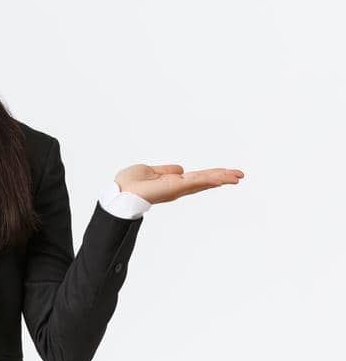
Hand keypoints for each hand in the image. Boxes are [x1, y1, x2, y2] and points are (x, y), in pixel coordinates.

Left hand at [114, 164, 243, 204]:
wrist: (120, 192)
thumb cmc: (129, 183)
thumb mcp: (150, 171)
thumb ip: (165, 171)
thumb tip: (180, 169)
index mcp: (173, 182)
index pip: (196, 178)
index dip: (211, 175)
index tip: (226, 173)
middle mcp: (178, 187)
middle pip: (205, 180)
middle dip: (222, 177)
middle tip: (240, 175)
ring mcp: (178, 188)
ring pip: (204, 181)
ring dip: (222, 178)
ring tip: (238, 176)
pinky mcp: (175, 187)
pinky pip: (196, 181)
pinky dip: (209, 179)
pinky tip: (223, 177)